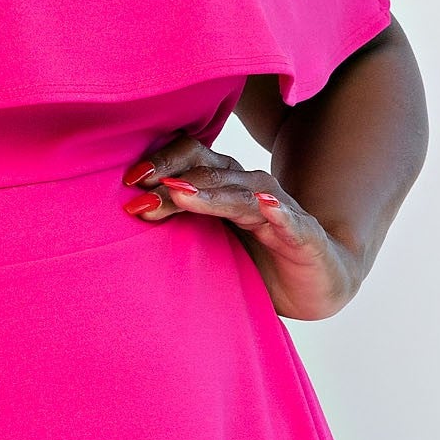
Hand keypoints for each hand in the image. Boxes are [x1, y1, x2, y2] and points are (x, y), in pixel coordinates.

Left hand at [121, 135, 365, 320]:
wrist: (314, 283)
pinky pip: (291, 221)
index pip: (192, 156)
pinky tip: (266, 206)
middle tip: (138, 194)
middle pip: (209, 173)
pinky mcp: (305, 235)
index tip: (128, 181)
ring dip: (210, 194)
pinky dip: (279, 212)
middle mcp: (251, 187)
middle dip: (171, 182)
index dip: (161, 162)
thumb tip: (124, 215)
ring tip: (181, 194)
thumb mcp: (206, 241)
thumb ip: (174, 224)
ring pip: (241, 194)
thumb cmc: (254, 258)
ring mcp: (280, 208)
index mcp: (225, 182)